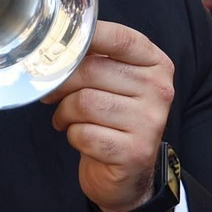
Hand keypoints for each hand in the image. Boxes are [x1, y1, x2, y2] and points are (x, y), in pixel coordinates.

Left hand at [42, 21, 174, 211]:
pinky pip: (84, 133)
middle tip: (52, 94)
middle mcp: (159, 90)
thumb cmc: (115, 119)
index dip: (84, 37)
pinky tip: (80, 137)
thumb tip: (58, 43)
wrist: (129, 174)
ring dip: (64, 113)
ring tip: (66, 118)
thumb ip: (97, 58)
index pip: (119, 38)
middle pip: (91, 71)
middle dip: (61, 83)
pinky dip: (73, 135)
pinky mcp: (134, 151)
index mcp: (157, 64)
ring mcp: (150, 122)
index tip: (58, 46)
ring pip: (84, 103)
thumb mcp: (116, 82)